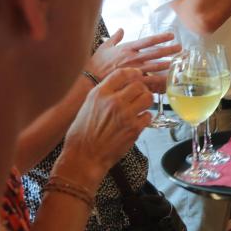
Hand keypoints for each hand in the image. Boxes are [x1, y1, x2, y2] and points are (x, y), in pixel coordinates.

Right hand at [54, 68, 152, 185]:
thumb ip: (104, 94)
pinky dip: (145, 118)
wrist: (84, 157)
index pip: (122, 73)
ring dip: (146, 101)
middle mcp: (113, 101)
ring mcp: (125, 115)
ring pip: (147, 97)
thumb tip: (120, 86)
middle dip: (141, 88)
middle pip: (138, 84)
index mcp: (99, 94)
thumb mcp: (88, 106)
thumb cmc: (82, 135)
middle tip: (140, 94)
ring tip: (141, 107)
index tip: (137, 75)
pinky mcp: (134, 129)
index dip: (132, 73)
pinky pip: (148, 116)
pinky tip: (138, 121)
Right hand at [84, 29, 180, 81]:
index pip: (147, 41)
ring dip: (168, 64)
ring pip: (155, 67)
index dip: (160, 37)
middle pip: (156, 53)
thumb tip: (121, 29)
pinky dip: (159, 81)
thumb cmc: (96, 64)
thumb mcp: (104, 47)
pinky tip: (167, 81)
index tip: (171, 35)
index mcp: (128, 48)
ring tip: (178, 63)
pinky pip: (149, 81)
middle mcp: (133, 58)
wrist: (89, 80)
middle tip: (180, 48)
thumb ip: (115, 37)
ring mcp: (134, 70)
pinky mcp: (133, 82)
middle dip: (169, 50)